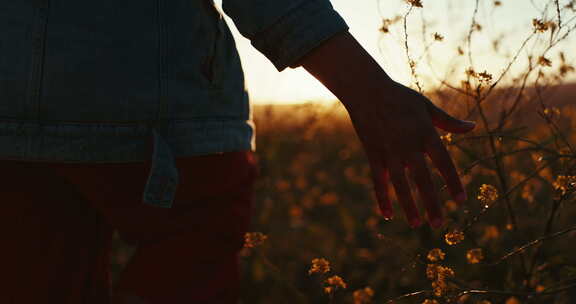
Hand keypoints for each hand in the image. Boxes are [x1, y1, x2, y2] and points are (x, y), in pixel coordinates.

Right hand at [299, 31, 474, 228]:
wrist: (366, 90)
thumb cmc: (399, 97)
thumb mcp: (426, 107)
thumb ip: (448, 122)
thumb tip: (473, 127)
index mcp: (425, 134)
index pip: (444, 163)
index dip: (453, 183)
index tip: (461, 201)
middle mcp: (408, 146)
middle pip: (422, 180)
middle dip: (431, 204)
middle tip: (439, 225)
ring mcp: (389, 152)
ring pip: (400, 185)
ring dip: (408, 206)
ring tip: (416, 225)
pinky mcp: (374, 155)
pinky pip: (378, 181)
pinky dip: (382, 198)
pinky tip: (387, 215)